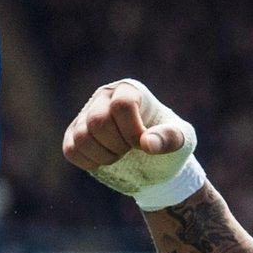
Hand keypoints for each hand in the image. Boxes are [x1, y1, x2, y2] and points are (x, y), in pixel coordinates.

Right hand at [61, 80, 200, 207]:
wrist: (153, 161)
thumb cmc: (167, 144)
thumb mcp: (182, 140)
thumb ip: (169, 139)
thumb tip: (147, 144)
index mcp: (130, 90)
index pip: (122, 105)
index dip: (132, 132)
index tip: (144, 147)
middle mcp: (104, 97)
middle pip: (98, 121)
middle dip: (117, 145)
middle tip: (131, 151)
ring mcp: (86, 114)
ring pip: (81, 136)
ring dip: (103, 155)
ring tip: (119, 156)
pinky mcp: (74, 134)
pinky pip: (70, 150)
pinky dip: (89, 161)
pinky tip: (104, 161)